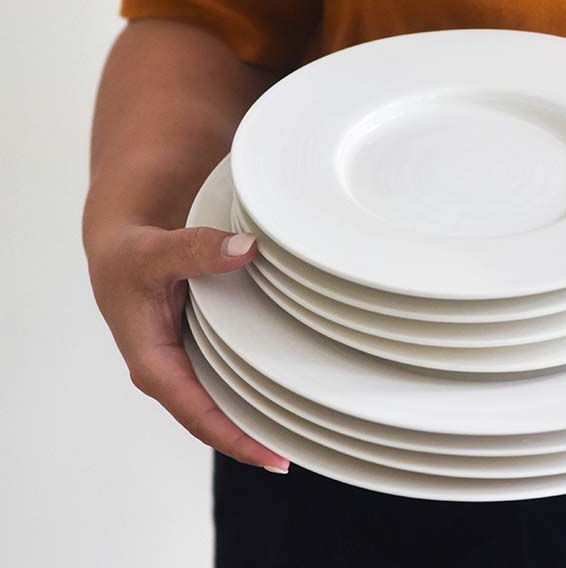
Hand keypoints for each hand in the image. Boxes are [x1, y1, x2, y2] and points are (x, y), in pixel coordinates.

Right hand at [86, 224, 288, 472]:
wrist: (121, 247)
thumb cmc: (128, 257)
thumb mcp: (155, 252)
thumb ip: (196, 250)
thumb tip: (244, 250)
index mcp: (154, 364)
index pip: (200, 415)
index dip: (237, 440)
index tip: (274, 458)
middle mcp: (170, 372)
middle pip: (217, 419)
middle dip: (255, 439)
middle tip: (305, 448)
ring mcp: (186, 363)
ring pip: (226, 400)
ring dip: (258, 415)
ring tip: (305, 428)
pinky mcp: (200, 349)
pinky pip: (231, 376)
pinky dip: (256, 385)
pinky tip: (290, 386)